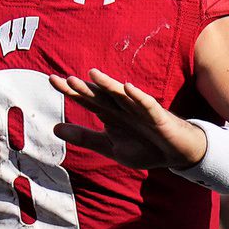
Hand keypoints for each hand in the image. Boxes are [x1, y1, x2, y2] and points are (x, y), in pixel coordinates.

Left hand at [50, 69, 209, 171]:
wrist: (176, 154)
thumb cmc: (144, 147)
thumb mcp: (109, 146)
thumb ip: (84, 137)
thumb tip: (55, 129)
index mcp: (110, 114)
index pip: (88, 100)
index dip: (71, 91)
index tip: (52, 80)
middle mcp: (123, 108)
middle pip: (101, 95)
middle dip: (85, 88)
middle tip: (65, 79)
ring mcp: (140, 111)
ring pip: (122, 96)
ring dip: (108, 86)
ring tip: (93, 75)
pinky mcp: (158, 117)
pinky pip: (147, 105)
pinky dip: (138, 97)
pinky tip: (128, 88)